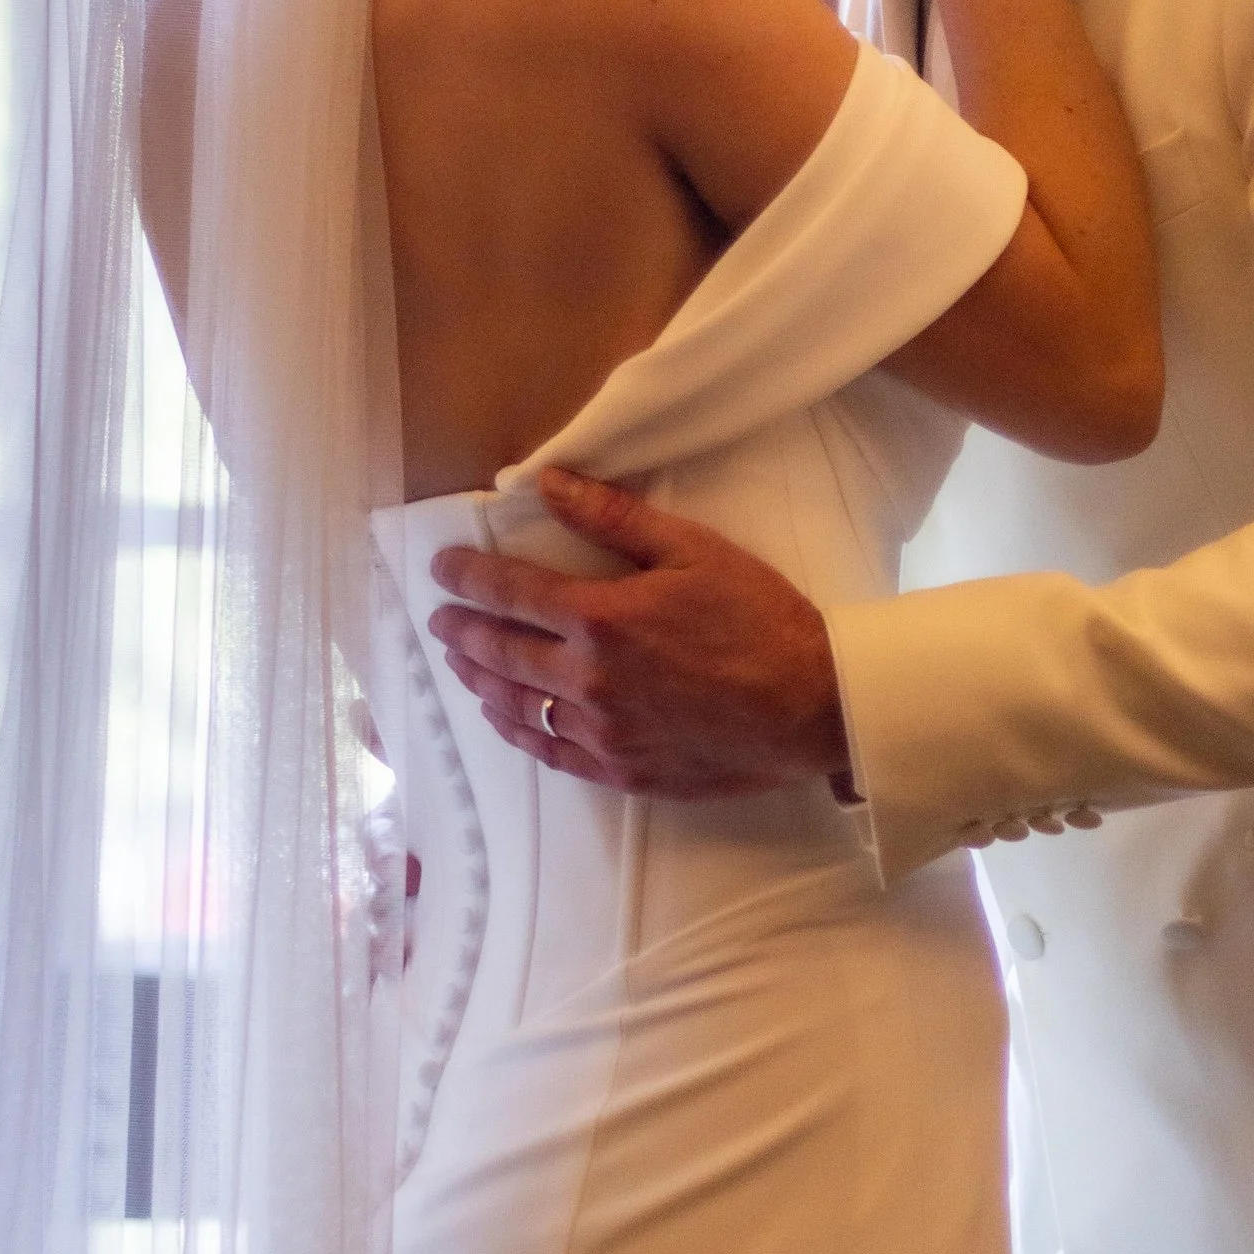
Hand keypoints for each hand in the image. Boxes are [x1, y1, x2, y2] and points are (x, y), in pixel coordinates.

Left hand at [429, 470, 851, 799]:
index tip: (442, 568)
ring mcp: (602, 732)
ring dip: (480, 679)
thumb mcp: (694, 549)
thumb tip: (547, 483)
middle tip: (439, 619)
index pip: (511, 592)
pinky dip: (517, 729)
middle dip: (461, 631)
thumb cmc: (761, 618)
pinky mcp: (622, 770)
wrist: (813, 706)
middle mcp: (589, 679)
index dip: (468, 577)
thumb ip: (613, 517)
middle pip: (501, 652)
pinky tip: (504, 717)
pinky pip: (550, 750)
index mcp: (602, 618)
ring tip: (460, 663)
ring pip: (517, 704)